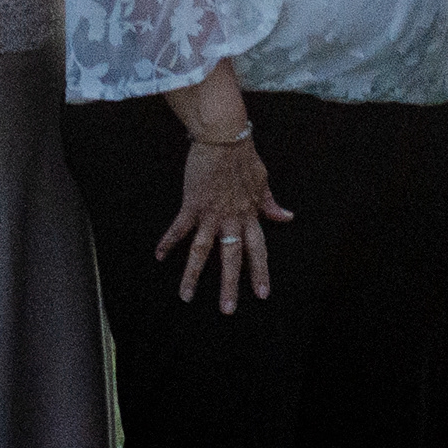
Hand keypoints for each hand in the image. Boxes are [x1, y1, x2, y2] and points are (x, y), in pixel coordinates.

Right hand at [157, 132, 292, 312]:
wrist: (224, 136)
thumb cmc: (243, 156)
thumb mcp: (262, 181)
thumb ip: (270, 204)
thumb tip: (287, 217)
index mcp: (249, 215)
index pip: (257, 249)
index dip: (260, 272)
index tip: (262, 294)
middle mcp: (231, 218)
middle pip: (231, 258)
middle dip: (230, 285)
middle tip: (227, 310)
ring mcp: (211, 213)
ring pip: (202, 251)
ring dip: (193, 275)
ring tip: (186, 296)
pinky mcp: (192, 204)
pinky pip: (179, 228)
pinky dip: (169, 242)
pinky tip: (160, 256)